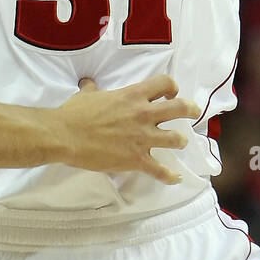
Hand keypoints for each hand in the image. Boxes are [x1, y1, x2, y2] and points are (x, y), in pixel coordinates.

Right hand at [54, 73, 198, 183]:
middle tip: (194, 113)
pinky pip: (160, 170)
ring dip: (181, 141)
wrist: (65, 136)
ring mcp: (142, 138)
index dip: (172, 87)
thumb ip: (93, 88)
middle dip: (191, 110)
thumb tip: (88, 82)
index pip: (164, 83)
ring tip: (180, 143)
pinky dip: (170, 175)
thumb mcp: (87, 95)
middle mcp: (143, 114)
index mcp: (133, 95)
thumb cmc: (75, 113)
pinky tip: (175, 177)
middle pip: (180, 108)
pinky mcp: (136, 159)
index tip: (170, 93)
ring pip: (176, 139)